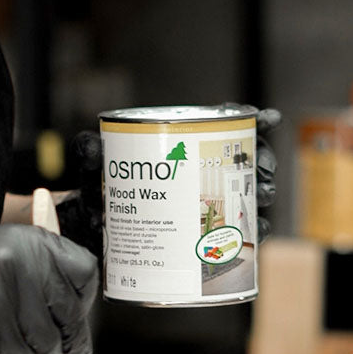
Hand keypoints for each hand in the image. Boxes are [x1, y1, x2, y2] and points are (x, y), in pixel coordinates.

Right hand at [0, 225, 97, 353]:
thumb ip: (38, 273)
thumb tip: (74, 309)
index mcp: (30, 242)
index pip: (85, 271)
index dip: (84, 298)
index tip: (78, 312)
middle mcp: (26, 266)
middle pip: (72, 313)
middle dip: (71, 339)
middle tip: (66, 350)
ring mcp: (11, 299)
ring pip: (50, 342)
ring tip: (27, 351)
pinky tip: (8, 353)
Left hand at [56, 107, 282, 247]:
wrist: (90, 236)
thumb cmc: (95, 193)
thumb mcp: (91, 168)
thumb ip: (87, 152)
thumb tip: (91, 146)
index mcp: (176, 148)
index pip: (218, 127)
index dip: (246, 119)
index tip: (265, 118)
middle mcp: (195, 173)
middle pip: (241, 159)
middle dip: (261, 160)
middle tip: (261, 170)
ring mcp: (201, 203)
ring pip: (245, 193)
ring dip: (260, 192)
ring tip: (261, 197)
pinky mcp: (200, 235)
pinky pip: (236, 231)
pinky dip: (252, 230)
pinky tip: (260, 229)